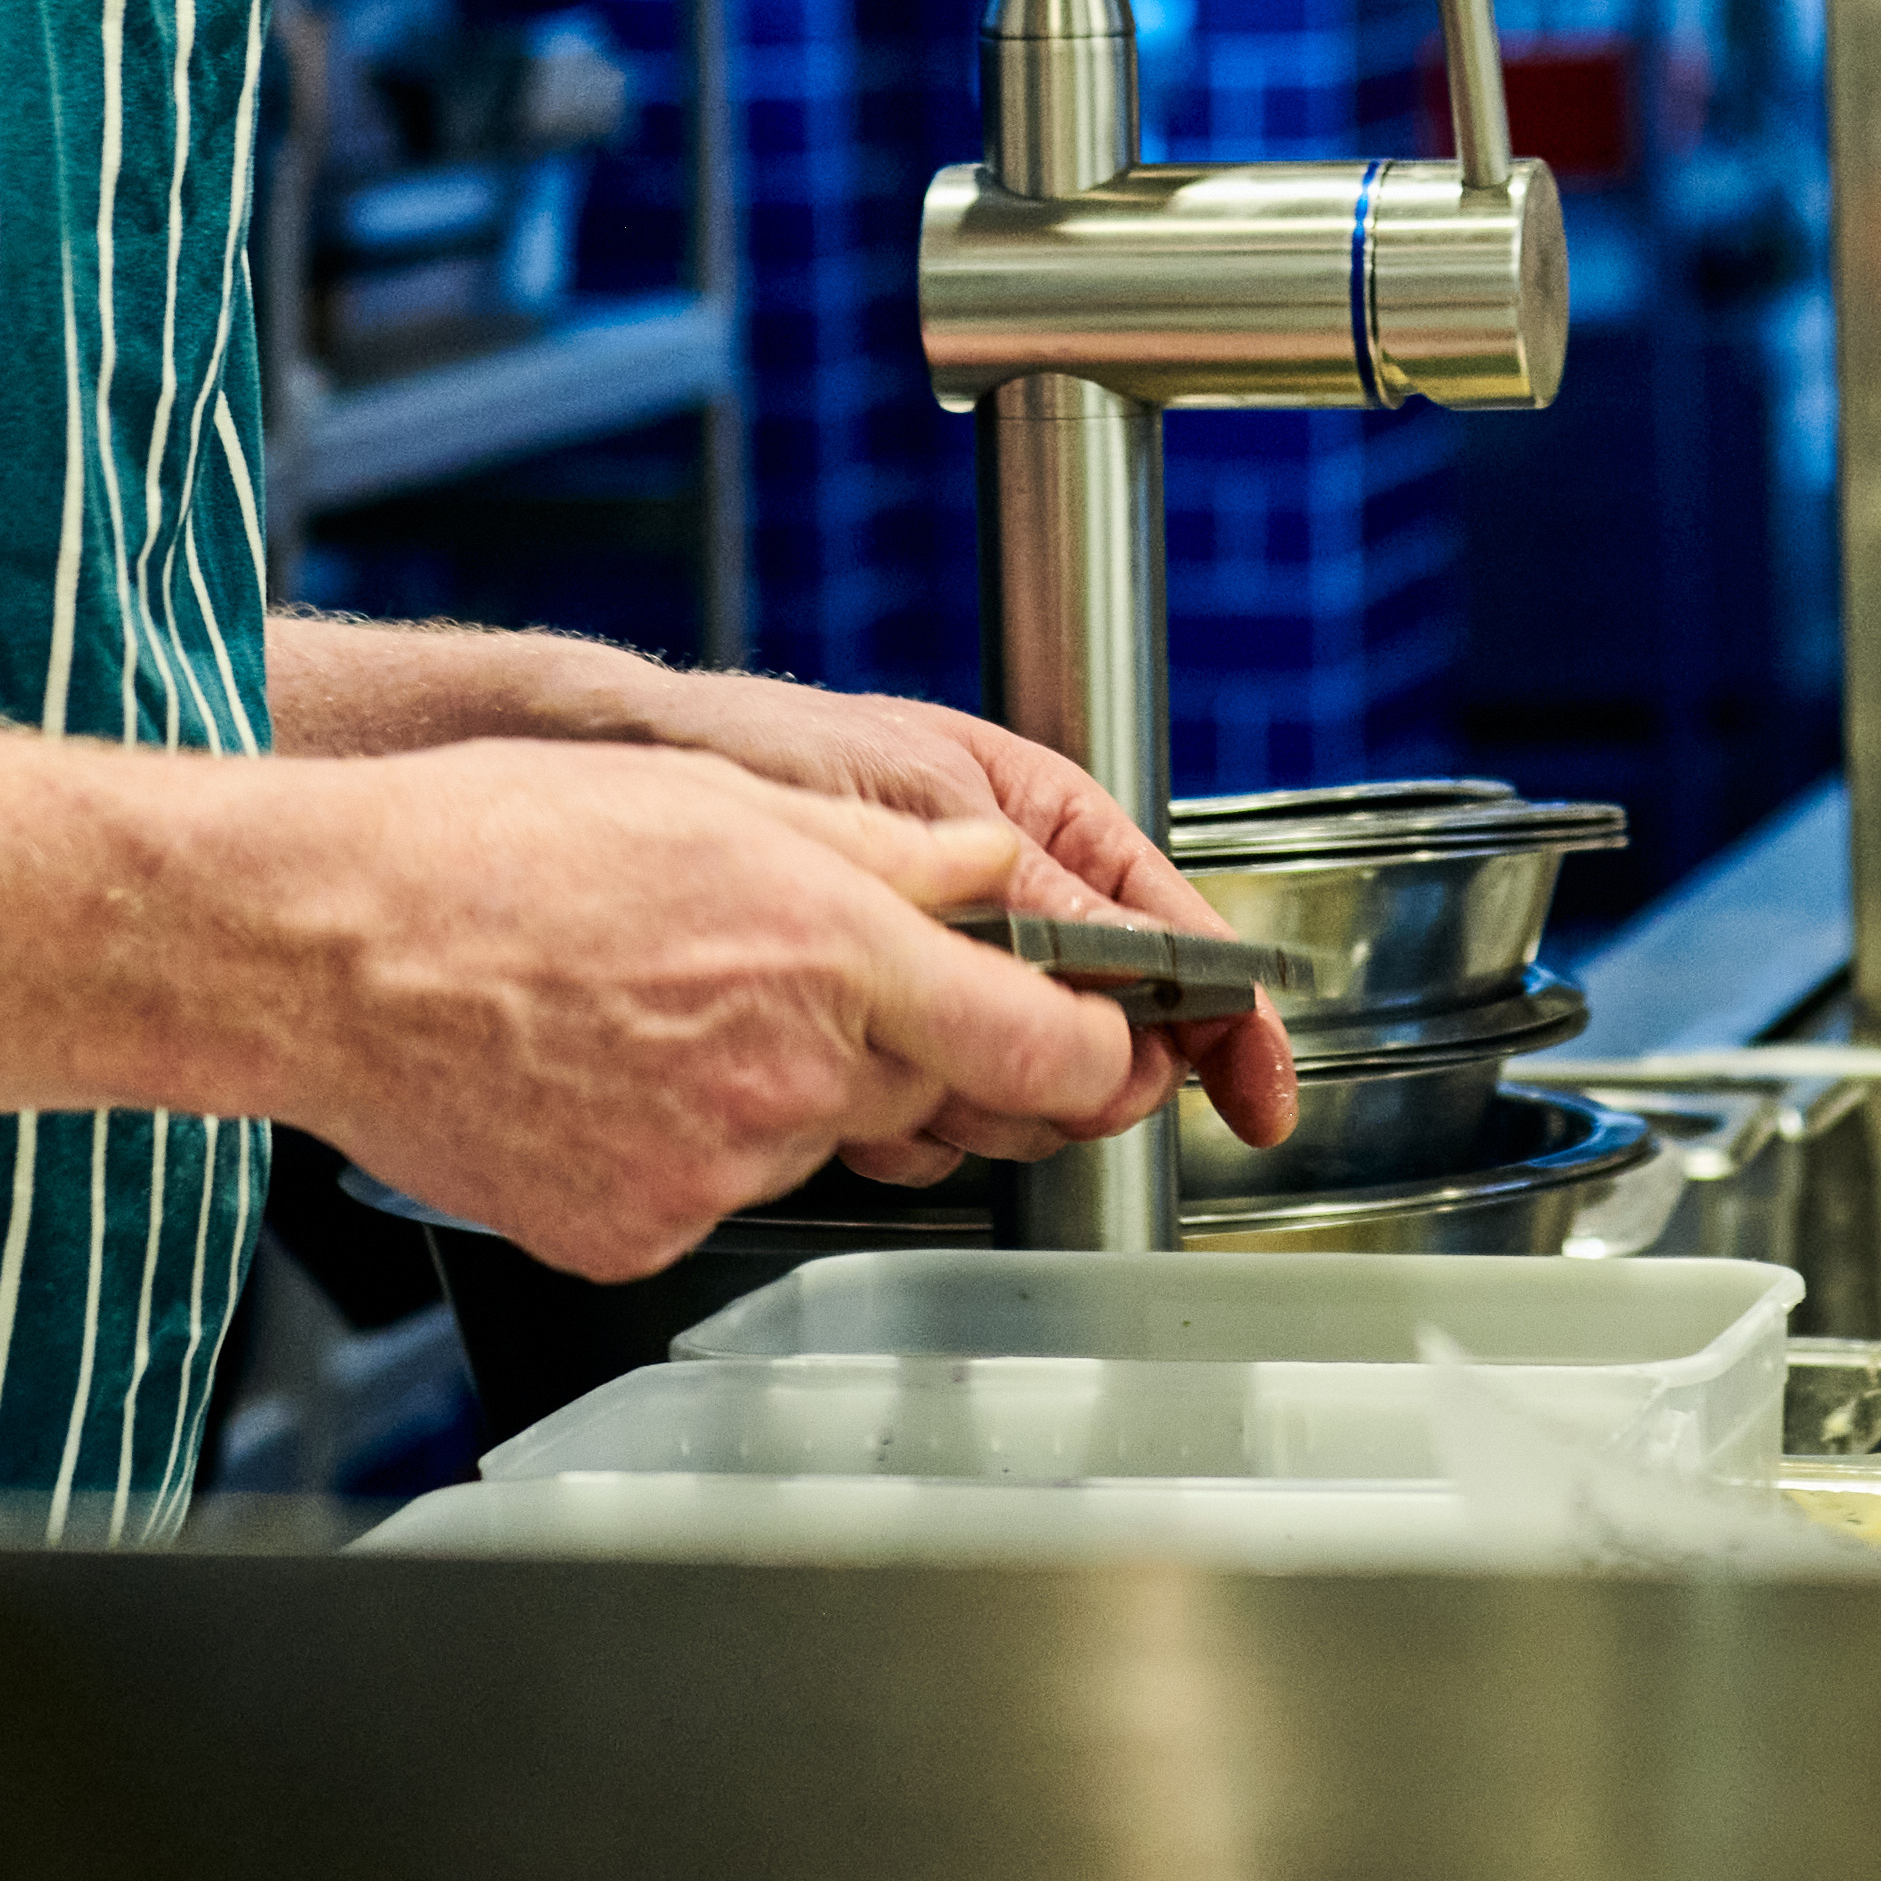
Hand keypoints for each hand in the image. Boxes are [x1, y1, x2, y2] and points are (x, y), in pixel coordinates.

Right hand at [233, 742, 1162, 1280]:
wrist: (324, 948)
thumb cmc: (492, 849)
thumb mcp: (723, 798)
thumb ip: (892, 853)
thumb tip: (995, 871)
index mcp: (833, 954)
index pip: (1048, 1049)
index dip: (1103, 1057)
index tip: (1116, 1048)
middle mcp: (788, 1077)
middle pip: (921, 1093)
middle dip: (890, 1040)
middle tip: (771, 970)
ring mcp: (710, 1173)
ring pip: (809, 1139)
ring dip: (773, 1085)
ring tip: (653, 1004)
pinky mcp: (636, 1237)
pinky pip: (709, 1195)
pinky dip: (681, 1144)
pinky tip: (602, 1071)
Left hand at [622, 674, 1306, 1157]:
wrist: (621, 784)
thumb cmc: (762, 751)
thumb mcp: (919, 807)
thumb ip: (1036, 901)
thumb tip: (1141, 989)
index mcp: (1050, 829)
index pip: (1182, 939)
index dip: (1232, 1026)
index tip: (1259, 1099)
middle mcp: (1009, 912)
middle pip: (1111, 1041)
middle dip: (1079, 1076)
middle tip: (1022, 1075)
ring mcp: (944, 981)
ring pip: (1024, 1092)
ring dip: (985, 1105)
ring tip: (912, 1066)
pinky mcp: (875, 1040)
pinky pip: (931, 1122)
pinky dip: (907, 1129)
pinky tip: (859, 1096)